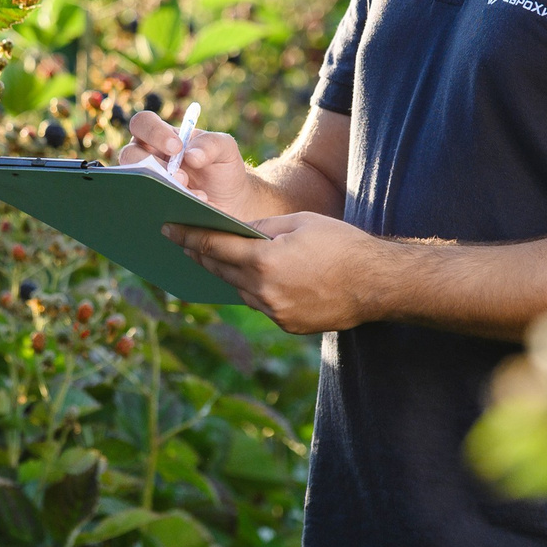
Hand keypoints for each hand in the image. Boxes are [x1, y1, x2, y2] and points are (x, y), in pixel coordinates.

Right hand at [121, 110, 250, 210]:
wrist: (230, 203)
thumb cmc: (223, 168)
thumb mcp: (225, 149)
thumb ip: (211, 144)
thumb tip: (191, 155)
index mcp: (162, 136)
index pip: (143, 123)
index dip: (153, 132)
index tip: (176, 147)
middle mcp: (147, 157)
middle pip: (130, 154)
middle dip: (156, 167)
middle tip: (182, 178)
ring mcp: (146, 182)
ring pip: (135, 182)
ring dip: (160, 189)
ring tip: (190, 197)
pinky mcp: (149, 205)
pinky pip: (143, 205)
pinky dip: (161, 207)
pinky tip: (184, 211)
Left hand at [163, 211, 391, 333]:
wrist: (378, 284)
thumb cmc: (341, 244)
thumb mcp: (299, 222)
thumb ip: (261, 228)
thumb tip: (234, 230)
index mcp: (264, 261)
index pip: (213, 246)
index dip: (188, 236)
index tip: (168, 228)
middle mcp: (263, 291)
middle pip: (220, 270)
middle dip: (200, 253)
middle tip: (182, 241)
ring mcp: (274, 312)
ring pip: (238, 289)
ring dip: (226, 272)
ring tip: (212, 257)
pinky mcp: (287, 324)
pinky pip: (259, 303)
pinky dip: (252, 288)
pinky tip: (252, 277)